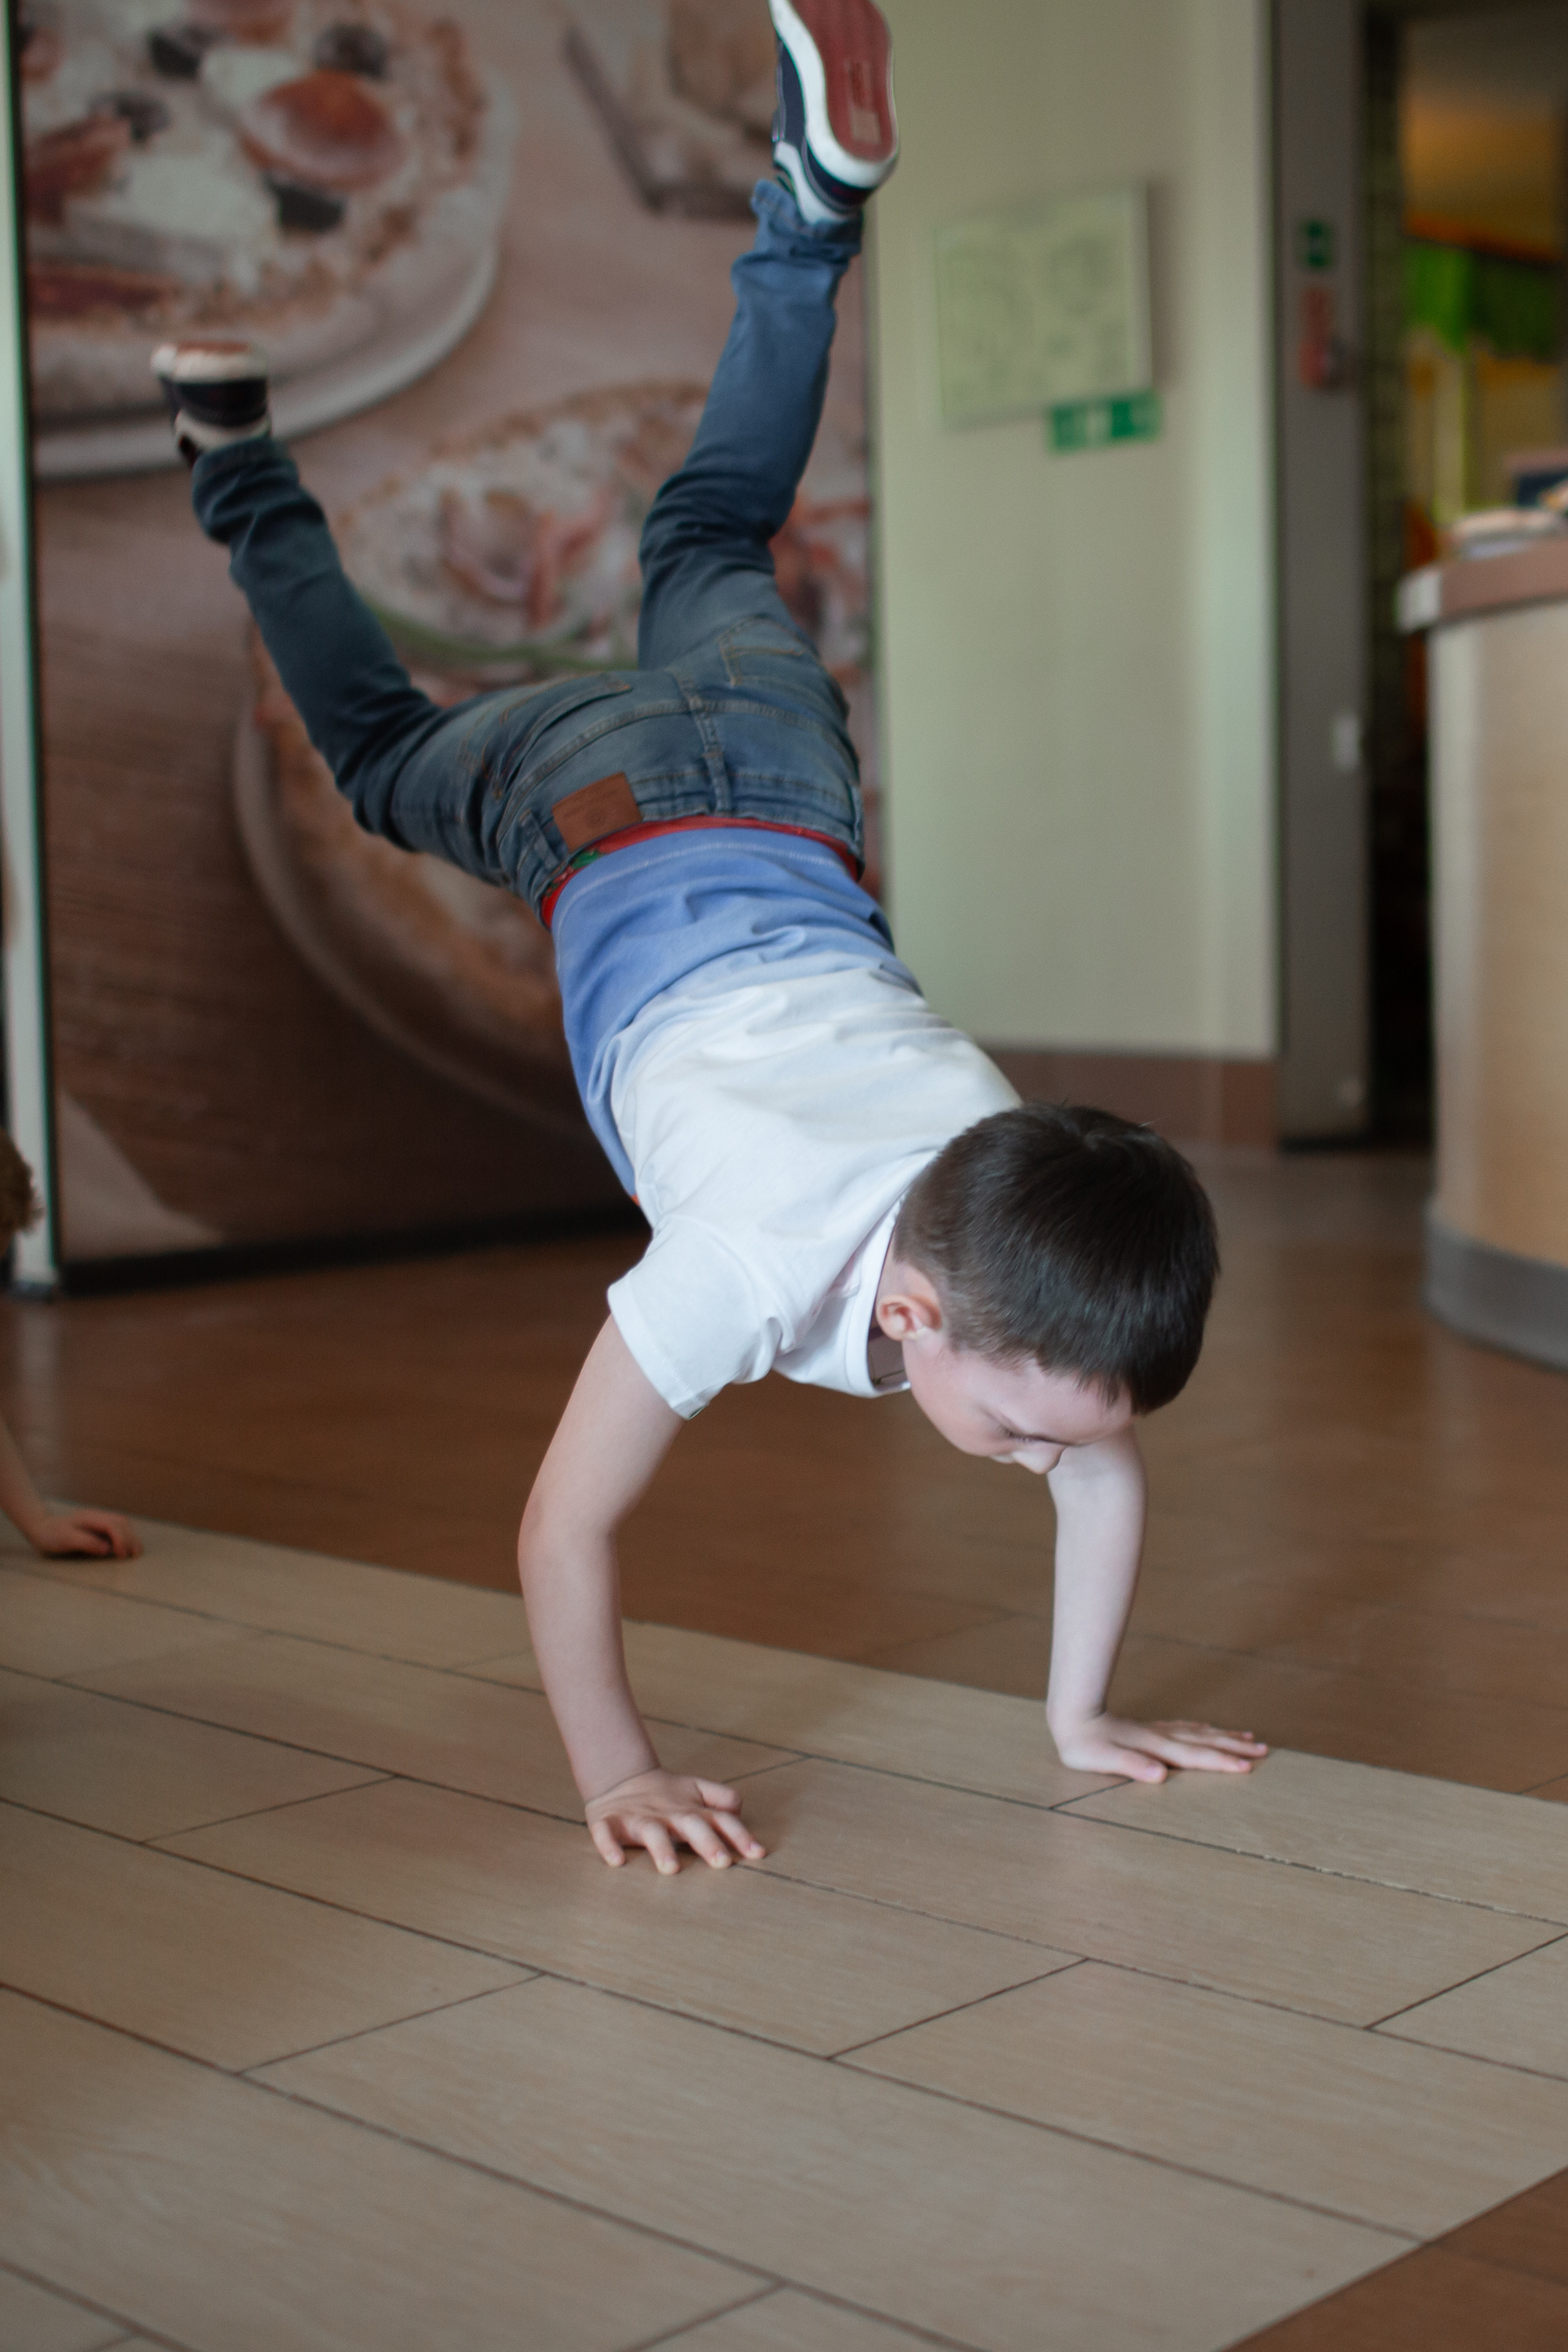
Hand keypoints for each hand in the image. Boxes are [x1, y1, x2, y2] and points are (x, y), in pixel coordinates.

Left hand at [29, 1508, 141, 1559]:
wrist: (41, 1529)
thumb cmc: (51, 1535)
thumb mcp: (65, 1539)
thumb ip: (86, 1542)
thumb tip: (107, 1548)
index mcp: (90, 1518)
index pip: (113, 1525)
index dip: (121, 1539)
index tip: (121, 1555)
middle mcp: (97, 1517)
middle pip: (122, 1523)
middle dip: (131, 1538)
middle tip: (134, 1555)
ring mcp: (98, 1521)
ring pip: (122, 1525)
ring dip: (131, 1537)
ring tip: (135, 1552)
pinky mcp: (97, 1528)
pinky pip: (117, 1530)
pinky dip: (125, 1538)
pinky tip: (126, 1547)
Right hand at [585, 1767, 765, 1874]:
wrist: (620, 1778)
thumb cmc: (667, 1795)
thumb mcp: (697, 1791)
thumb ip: (722, 1799)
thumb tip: (740, 1810)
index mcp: (692, 1810)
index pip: (720, 1819)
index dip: (739, 1835)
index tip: (758, 1853)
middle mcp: (668, 1814)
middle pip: (691, 1825)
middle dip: (707, 1842)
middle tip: (722, 1862)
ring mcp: (638, 1818)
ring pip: (651, 1832)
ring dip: (661, 1848)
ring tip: (671, 1869)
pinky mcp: (609, 1822)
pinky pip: (606, 1834)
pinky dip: (609, 1846)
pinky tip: (616, 1862)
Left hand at [1051, 1712, 1267, 1782]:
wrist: (1073, 1716)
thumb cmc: (1084, 1744)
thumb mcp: (1103, 1759)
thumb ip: (1131, 1765)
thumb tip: (1160, 1775)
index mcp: (1156, 1748)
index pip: (1196, 1757)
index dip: (1222, 1762)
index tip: (1248, 1767)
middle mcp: (1162, 1737)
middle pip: (1206, 1742)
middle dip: (1235, 1747)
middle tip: (1264, 1750)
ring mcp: (1157, 1731)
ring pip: (1200, 1733)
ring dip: (1225, 1736)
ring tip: (1249, 1738)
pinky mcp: (1150, 1730)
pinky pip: (1187, 1729)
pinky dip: (1204, 1730)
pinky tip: (1208, 1728)